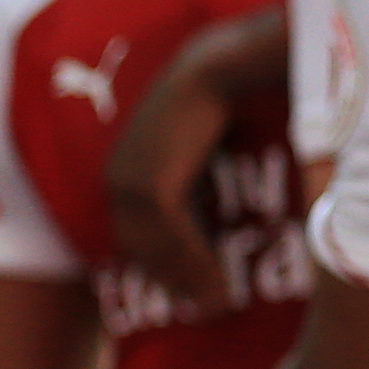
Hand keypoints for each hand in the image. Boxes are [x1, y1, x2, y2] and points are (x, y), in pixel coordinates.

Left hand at [106, 9, 277, 311]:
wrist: (230, 62)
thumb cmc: (236, 88)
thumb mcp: (223, 132)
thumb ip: (224, 159)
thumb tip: (244, 184)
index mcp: (138, 153)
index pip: (142, 218)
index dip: (167, 254)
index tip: (197, 282)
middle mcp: (125, 168)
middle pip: (141, 239)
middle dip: (172, 276)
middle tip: (207, 306)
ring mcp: (132, 176)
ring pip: (153, 244)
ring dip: (186, 278)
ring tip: (218, 306)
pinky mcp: (151, 183)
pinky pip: (171, 235)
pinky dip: (195, 263)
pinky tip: (220, 285)